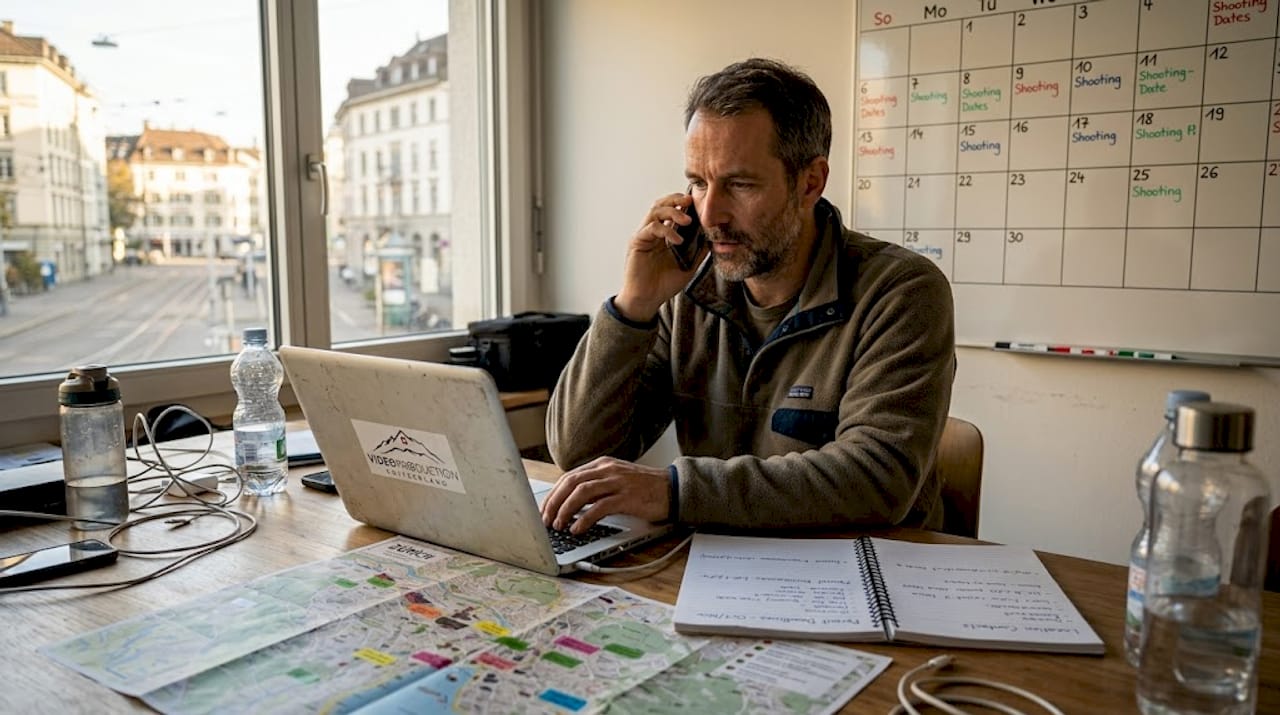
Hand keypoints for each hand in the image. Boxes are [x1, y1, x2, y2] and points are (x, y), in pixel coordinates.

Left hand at [539, 457, 671, 533]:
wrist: (674, 489)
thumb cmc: (645, 489)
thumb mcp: (617, 481)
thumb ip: (597, 487)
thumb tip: (571, 505)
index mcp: (603, 465)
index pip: (569, 477)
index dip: (553, 494)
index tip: (545, 510)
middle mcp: (608, 470)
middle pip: (571, 483)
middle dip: (554, 502)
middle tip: (545, 520)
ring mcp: (618, 482)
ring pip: (581, 493)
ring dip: (565, 510)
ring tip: (558, 525)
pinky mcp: (627, 497)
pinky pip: (599, 507)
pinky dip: (584, 519)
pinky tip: (578, 529)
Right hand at [614, 193, 707, 322]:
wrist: (647, 300)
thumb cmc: (664, 284)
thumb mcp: (688, 265)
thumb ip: (698, 252)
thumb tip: (713, 239)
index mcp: (663, 235)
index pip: (671, 210)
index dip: (682, 203)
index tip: (697, 202)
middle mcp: (652, 232)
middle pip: (661, 205)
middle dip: (675, 199)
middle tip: (690, 200)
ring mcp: (644, 236)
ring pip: (655, 212)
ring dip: (672, 212)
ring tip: (688, 220)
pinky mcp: (637, 242)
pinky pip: (651, 228)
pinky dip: (666, 231)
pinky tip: (678, 240)